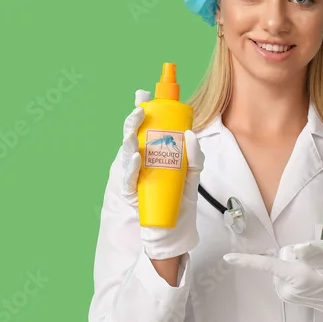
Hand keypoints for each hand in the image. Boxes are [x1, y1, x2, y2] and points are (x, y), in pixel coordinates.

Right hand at [119, 89, 204, 259]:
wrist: (176, 228)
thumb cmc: (181, 197)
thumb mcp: (194, 172)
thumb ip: (195, 155)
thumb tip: (191, 135)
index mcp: (152, 150)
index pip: (144, 126)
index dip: (141, 108)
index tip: (142, 94)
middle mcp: (141, 159)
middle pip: (132, 135)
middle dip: (134, 119)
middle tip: (140, 109)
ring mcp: (135, 174)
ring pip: (127, 152)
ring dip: (129, 137)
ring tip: (135, 127)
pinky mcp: (132, 191)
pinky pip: (130, 177)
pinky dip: (132, 166)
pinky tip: (136, 155)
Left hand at [224, 240, 322, 321]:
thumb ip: (315, 253)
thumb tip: (298, 247)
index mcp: (295, 277)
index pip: (267, 266)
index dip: (247, 261)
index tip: (227, 259)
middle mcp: (286, 288)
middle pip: (279, 260)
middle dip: (294, 256)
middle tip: (315, 261)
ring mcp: (286, 294)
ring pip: (281, 268)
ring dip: (295, 265)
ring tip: (315, 270)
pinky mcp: (288, 297)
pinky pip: (284, 276)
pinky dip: (294, 272)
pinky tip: (310, 276)